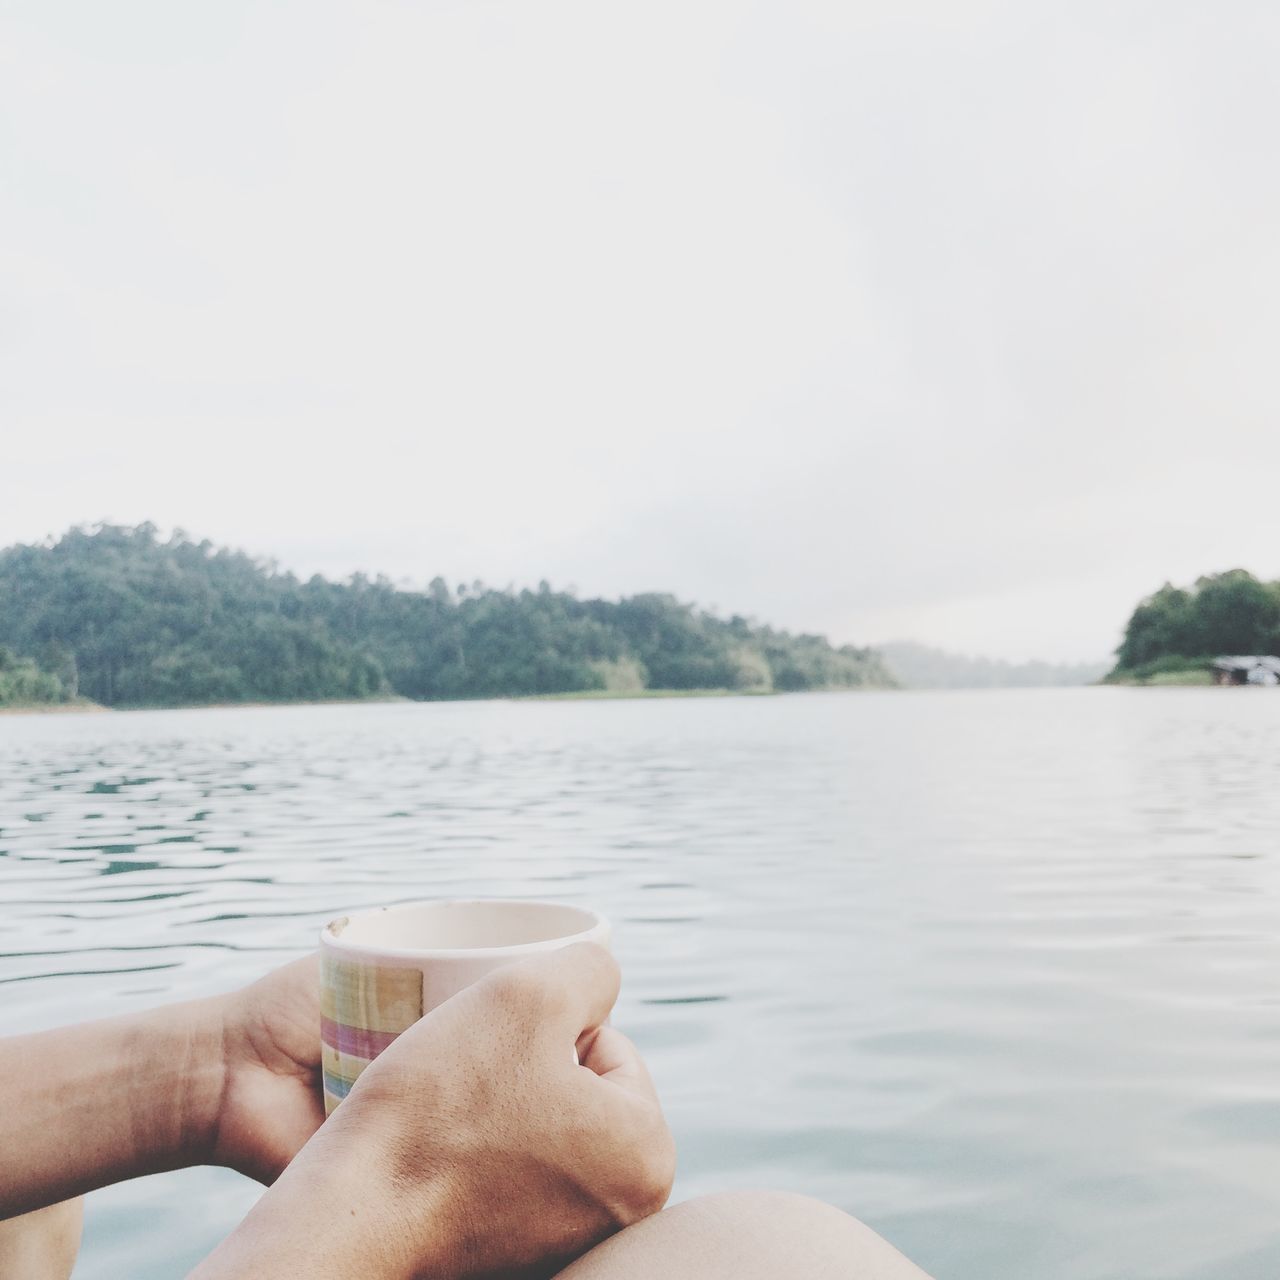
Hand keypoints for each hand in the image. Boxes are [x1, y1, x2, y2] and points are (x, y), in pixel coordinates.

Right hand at [190, 943, 674, 1279]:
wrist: (346, 1223)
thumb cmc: (439, 1106)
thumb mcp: (531, 992)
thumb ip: (590, 968)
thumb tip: (603, 981)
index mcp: (647, 1155)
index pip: (605, 1043)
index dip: (541, 1026)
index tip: (491, 1053)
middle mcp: (627, 1214)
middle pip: (580, 1088)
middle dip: (527, 1066)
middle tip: (467, 1078)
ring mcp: (571, 1243)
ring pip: (541, 1128)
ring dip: (500, 1106)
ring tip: (449, 1112)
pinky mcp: (519, 1260)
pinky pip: (508, 1178)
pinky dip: (478, 1157)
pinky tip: (439, 1155)